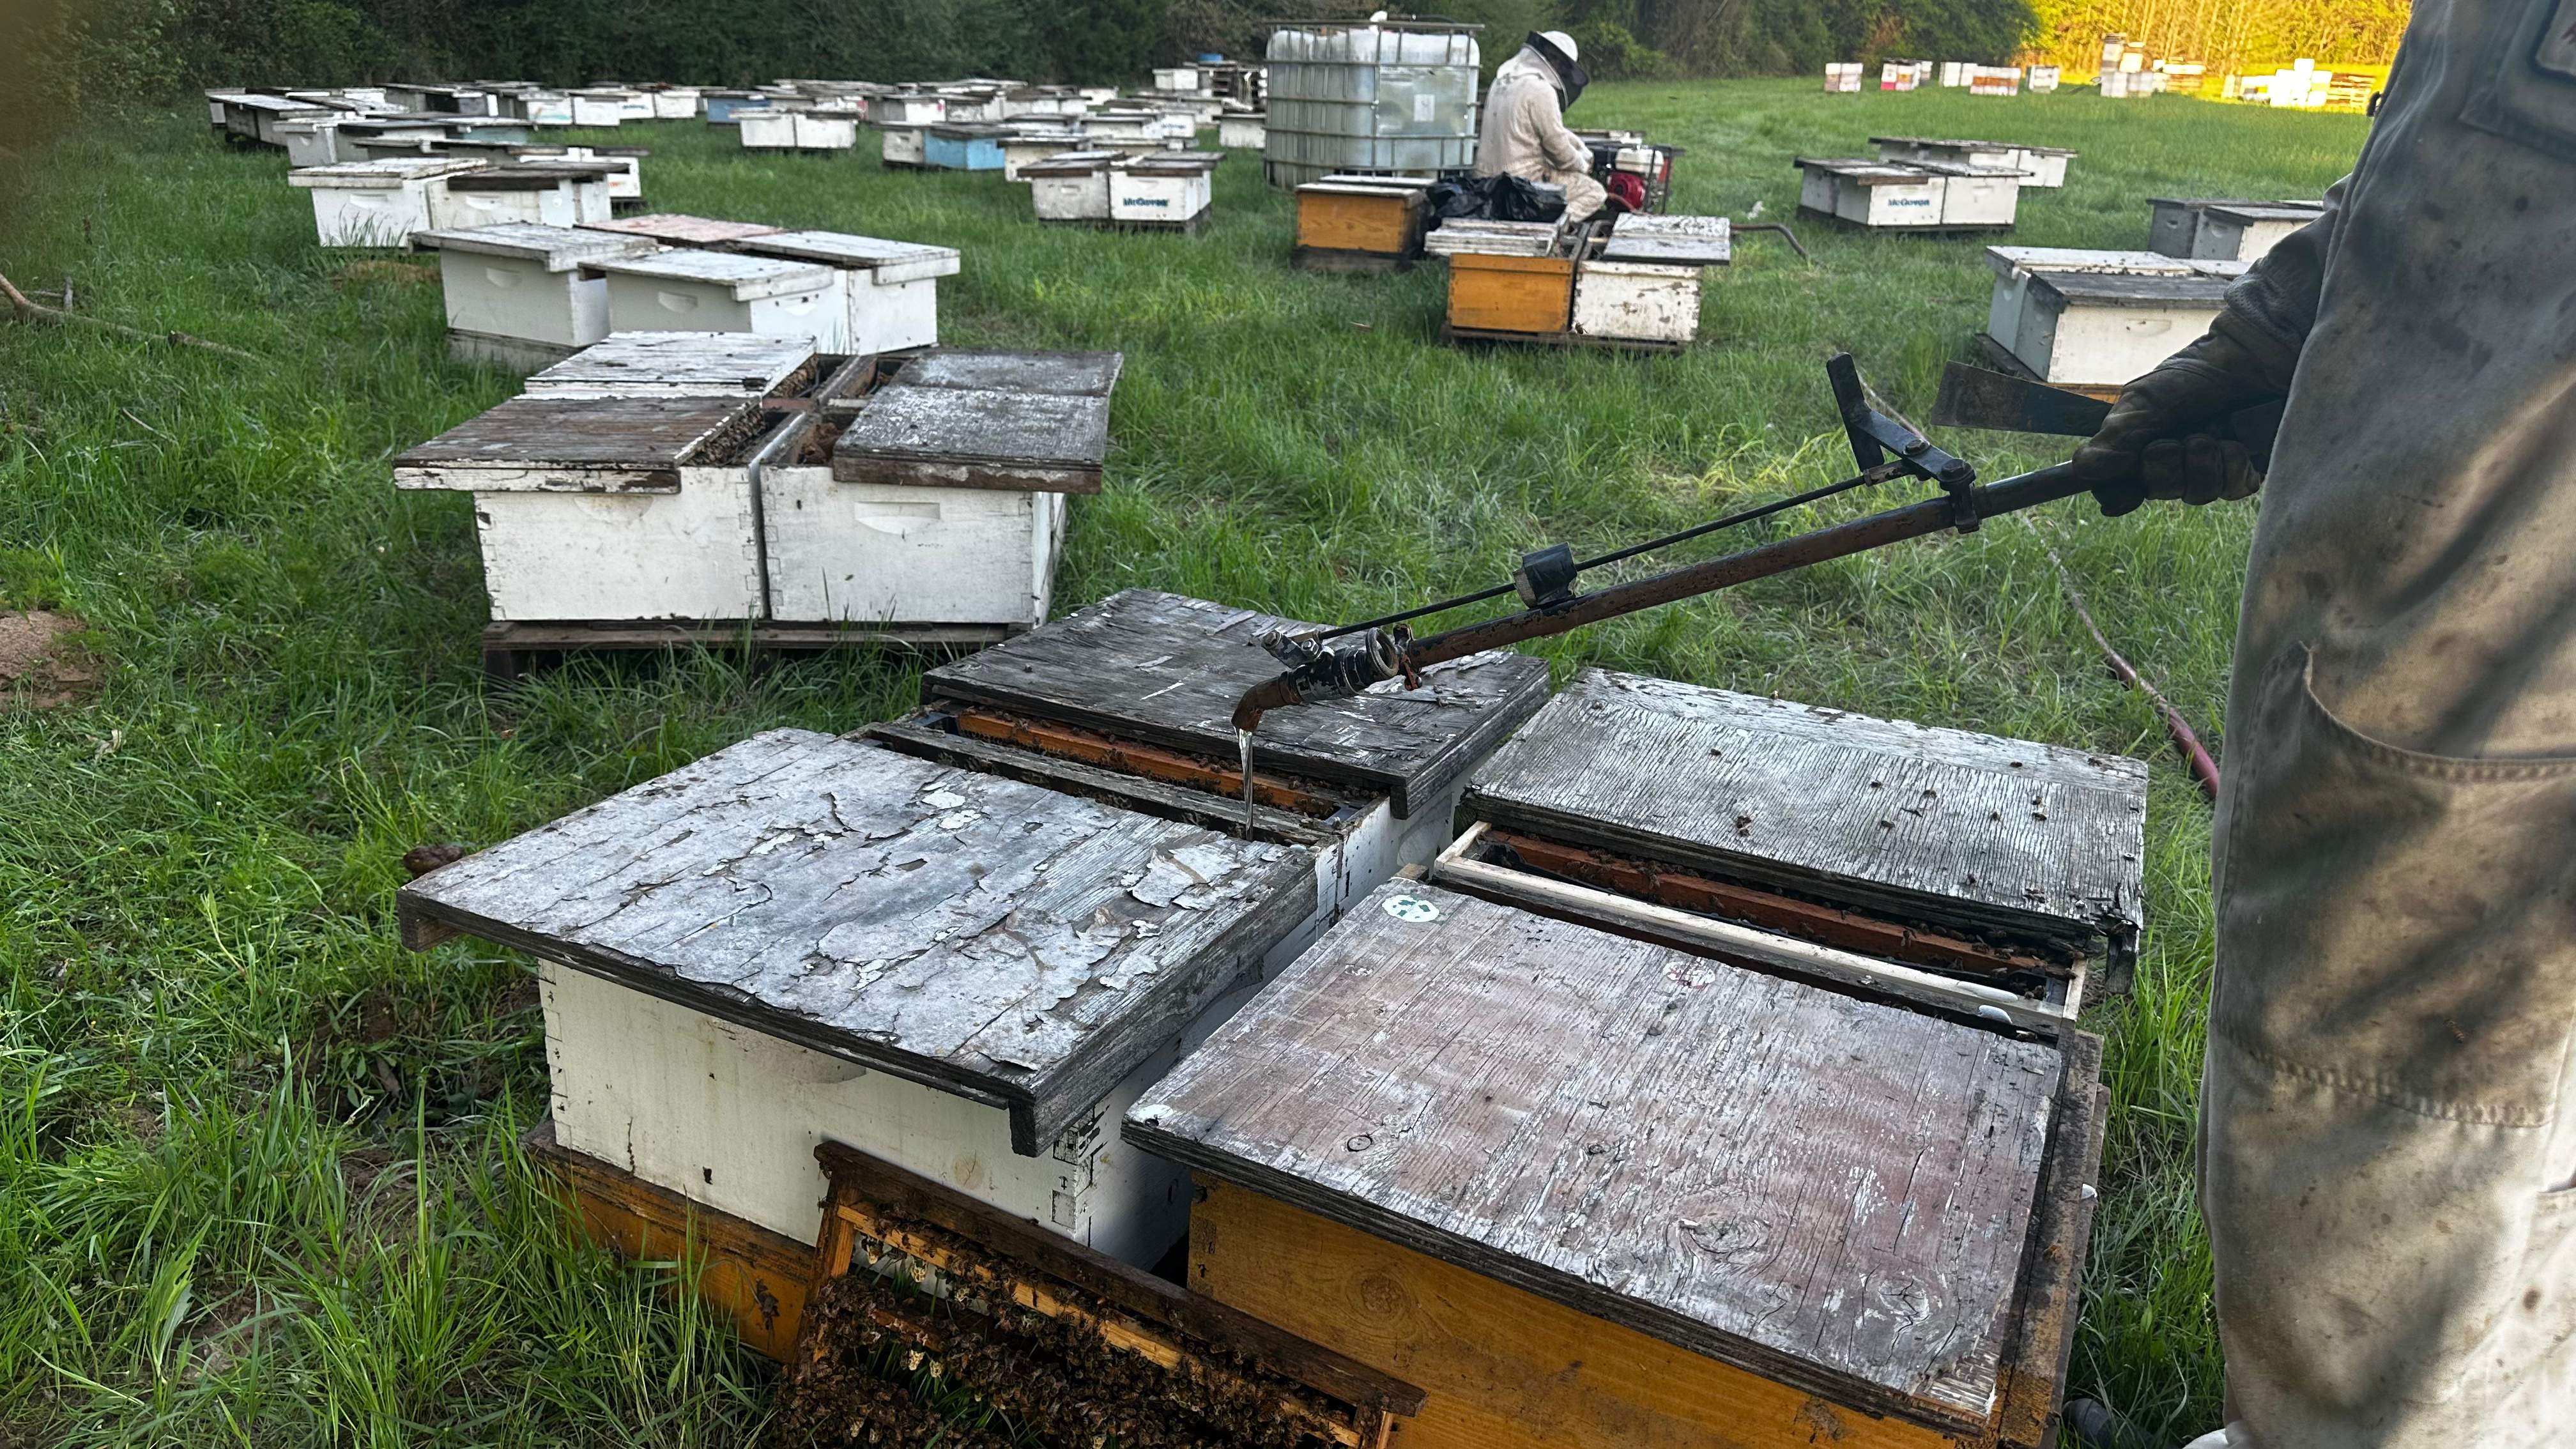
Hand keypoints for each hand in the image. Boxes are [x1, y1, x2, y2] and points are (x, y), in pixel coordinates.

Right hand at [2073, 330, 2278, 516]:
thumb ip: (2114, 437)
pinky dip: (2232, 466)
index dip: (2119, 495)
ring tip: (2210, 434)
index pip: (2119, 488)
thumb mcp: (2144, 400)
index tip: (2123, 494)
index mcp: (2142, 446)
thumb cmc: (2194, 374)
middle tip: (2171, 441)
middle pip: (2157, 492)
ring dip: (2201, 463)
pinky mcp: (2246, 471)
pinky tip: (2236, 444)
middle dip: (2164, 468)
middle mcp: (2175, 462)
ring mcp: (2211, 469)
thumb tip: (2081, 469)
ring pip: (2197, 494)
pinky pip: (2233, 489)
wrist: (2250, 359)